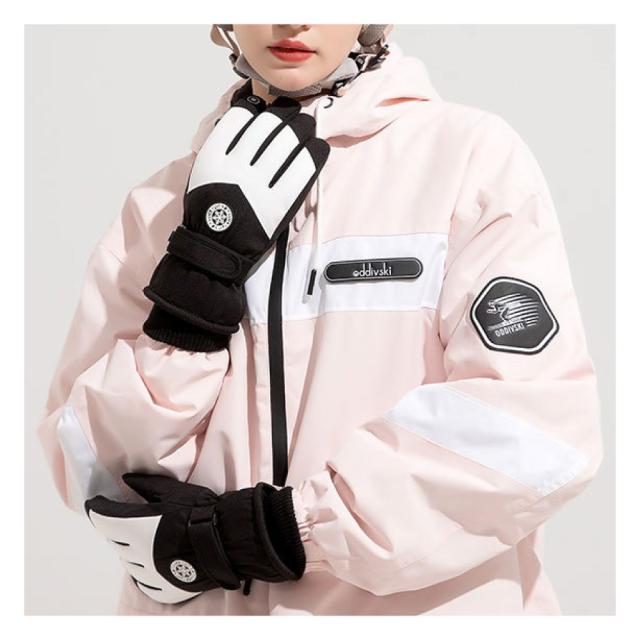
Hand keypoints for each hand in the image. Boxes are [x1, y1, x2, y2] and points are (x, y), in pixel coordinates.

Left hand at [85, 473, 304, 603]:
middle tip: (121, 517)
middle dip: (113, 526)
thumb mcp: (174, 491)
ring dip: (129, 547)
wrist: (227, 540)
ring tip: (143, 537)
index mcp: (135, 527)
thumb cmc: (201, 511)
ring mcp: (148, 574)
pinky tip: (154, 559)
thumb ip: (146, 485)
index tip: (94, 501)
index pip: (103, 517)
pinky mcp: (162, 589)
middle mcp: (136, 554)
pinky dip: (144, 569)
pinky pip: (144, 580)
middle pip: (113, 539)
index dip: (96, 507)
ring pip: (128, 560)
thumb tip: (126, 479)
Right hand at [142, 82, 329, 350]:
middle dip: (288, 115)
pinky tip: (320, 147)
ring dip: (304, 129)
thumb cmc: (209, 211)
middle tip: (298, 117)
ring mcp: (259, 184)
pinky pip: (304, 168)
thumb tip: (248, 116)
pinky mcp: (280, 202)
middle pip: (271, 124)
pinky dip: (316, 152)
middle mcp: (236, 165)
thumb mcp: (204, 171)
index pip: (243, 116)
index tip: (269, 111)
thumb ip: (222, 145)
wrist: (217, 250)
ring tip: (309, 129)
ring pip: (289, 141)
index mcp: (214, 156)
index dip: (260, 108)